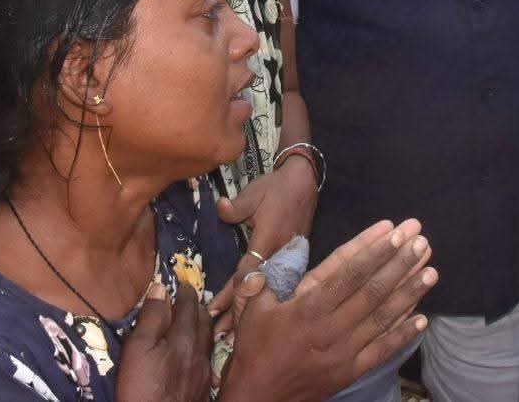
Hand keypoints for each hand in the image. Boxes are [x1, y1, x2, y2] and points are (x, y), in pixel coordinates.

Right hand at [117, 281, 215, 401]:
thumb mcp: (138, 349)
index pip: (189, 306)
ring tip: (195, 322)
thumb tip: (161, 289)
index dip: (185, 293)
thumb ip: (152, 319)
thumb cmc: (142, 388)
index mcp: (184, 338)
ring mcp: (204, 373)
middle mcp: (200, 353)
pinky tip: (195, 355)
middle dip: (198, 307)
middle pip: (205, 321)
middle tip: (190, 301)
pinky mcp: (203, 390)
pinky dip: (202, 348)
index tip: (182, 284)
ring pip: (208, 341)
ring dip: (203, 327)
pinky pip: (208, 360)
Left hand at [208, 156, 318, 330]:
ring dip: (249, 313)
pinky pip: (273, 286)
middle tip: (219, 336)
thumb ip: (236, 206)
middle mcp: (279, 256)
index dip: (230, 293)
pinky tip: (253, 317)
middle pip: (257, 292)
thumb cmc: (276, 188)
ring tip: (233, 335)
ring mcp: (286, 260)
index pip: (246, 273)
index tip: (213, 310)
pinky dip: (262, 303)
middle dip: (238, 315)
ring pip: (266, 293)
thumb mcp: (254, 193)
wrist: (304, 182)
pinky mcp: (290, 260)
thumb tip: (219, 208)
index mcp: (268, 241)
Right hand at [218, 219, 436, 401]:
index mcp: (307, 307)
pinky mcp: (351, 371)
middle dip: (399, 263)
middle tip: (421, 241)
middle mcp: (330, 327)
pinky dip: (403, 334)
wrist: (258, 398)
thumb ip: (269, 276)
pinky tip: (423, 318)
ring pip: (382, 317)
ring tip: (431, 271)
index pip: (347, 272)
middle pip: (372, 290)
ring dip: (409, 293)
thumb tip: (289, 246)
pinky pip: (382, 350)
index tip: (393, 230)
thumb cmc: (255, 349)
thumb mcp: (253, 309)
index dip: (373, 250)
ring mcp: (344, 351)